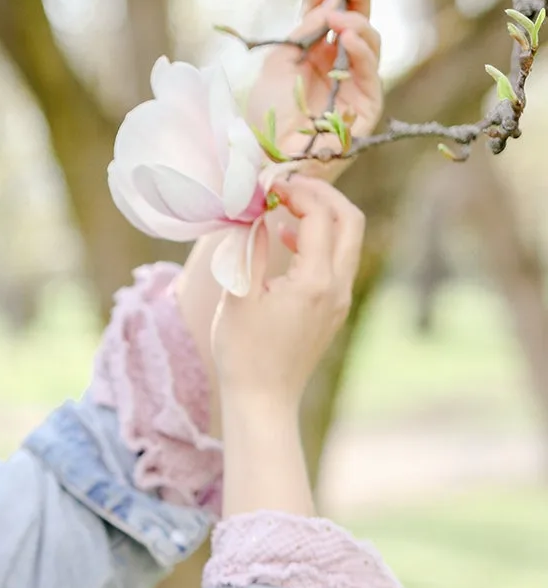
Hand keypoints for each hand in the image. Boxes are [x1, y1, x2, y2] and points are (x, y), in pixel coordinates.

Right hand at [211, 175, 362, 409]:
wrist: (263, 401)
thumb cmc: (243, 354)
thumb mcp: (239, 296)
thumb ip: (251, 248)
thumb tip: (256, 212)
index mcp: (314, 282)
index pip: (318, 217)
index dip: (296, 193)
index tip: (269, 187)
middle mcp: (338, 287)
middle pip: (350, 220)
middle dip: (323, 195)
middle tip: (288, 187)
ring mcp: (341, 299)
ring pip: (349, 239)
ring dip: (323, 216)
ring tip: (285, 208)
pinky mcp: (335, 309)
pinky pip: (338, 261)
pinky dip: (320, 241)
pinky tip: (287, 242)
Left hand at [243, 0, 382, 178]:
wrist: (264, 164)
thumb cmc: (266, 120)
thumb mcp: (277, 64)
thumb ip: (301, 33)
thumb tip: (324, 6)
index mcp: (313, 52)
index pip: (324, 8)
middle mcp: (337, 65)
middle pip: (356, 20)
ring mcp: (354, 86)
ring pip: (369, 43)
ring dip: (355, 23)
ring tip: (336, 17)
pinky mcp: (366, 109)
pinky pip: (370, 74)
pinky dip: (360, 51)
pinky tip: (346, 35)